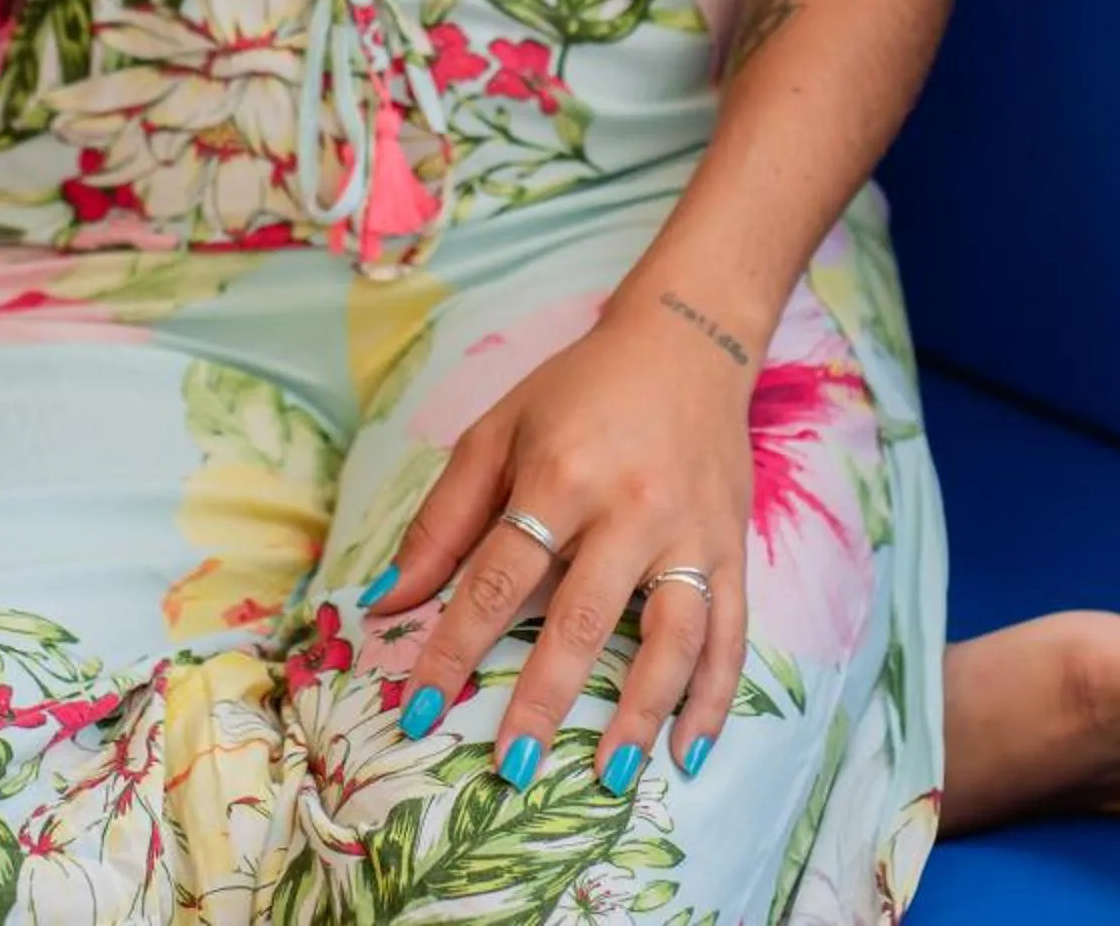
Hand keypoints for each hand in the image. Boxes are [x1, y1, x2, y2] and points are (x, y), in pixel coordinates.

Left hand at [365, 293, 752, 796]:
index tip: (419, 710)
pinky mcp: (732, 547)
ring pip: (670, 637)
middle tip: (512, 766)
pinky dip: (714, 696)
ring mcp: (690, 532)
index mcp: (561, 473)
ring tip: (607, 777)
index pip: (497, 577)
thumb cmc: (578, 390)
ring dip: (639, 713)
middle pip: (583, 618)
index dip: (454, 646)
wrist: (686, 341)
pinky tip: (689, 748)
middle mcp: (630, 507)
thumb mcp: (498, 431)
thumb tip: (386, 601)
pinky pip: (730, 633)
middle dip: (544, 698)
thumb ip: (443, 519)